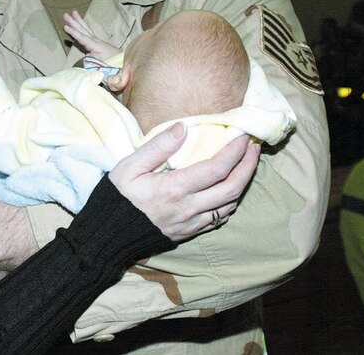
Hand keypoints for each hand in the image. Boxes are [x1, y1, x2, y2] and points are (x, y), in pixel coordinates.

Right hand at [63, 10, 119, 59]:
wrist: (122, 61)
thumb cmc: (111, 63)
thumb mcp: (99, 64)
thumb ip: (90, 61)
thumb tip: (82, 59)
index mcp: (95, 45)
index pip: (82, 37)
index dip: (73, 32)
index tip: (65, 26)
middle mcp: (95, 40)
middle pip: (83, 29)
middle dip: (74, 22)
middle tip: (65, 14)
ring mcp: (96, 40)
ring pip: (86, 28)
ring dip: (79, 21)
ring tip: (74, 12)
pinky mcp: (97, 43)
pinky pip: (88, 31)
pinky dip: (84, 25)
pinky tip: (82, 22)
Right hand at [109, 124, 259, 241]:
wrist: (109, 234)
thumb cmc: (118, 196)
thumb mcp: (129, 166)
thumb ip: (157, 146)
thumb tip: (183, 128)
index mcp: (174, 188)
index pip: (216, 168)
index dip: (235, 151)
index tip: (243, 136)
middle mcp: (189, 208)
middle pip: (232, 188)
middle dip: (248, 166)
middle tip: (254, 147)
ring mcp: (192, 222)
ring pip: (230, 204)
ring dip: (242, 182)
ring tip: (245, 163)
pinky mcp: (191, 231)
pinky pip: (220, 218)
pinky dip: (231, 200)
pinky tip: (229, 187)